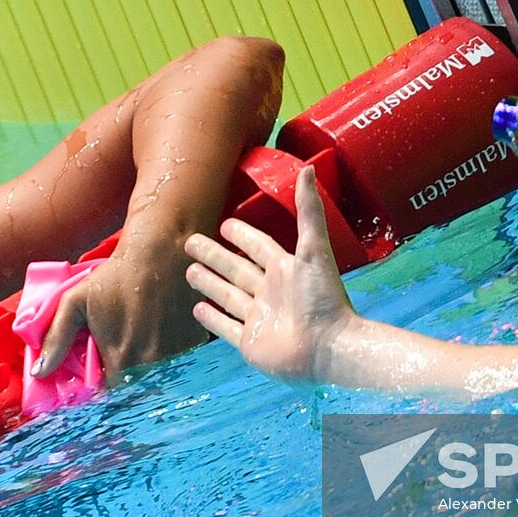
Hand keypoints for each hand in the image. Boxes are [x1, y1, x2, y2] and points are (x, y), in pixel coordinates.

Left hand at [34, 228, 207, 379]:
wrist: (162, 253)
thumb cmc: (116, 276)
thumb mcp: (75, 302)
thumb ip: (56, 339)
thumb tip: (39, 372)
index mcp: (122, 359)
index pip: (114, 397)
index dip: (108, 392)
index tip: (105, 382)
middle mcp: (152, 364)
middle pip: (140, 392)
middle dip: (132, 385)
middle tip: (125, 366)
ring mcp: (178, 355)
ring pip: (164, 380)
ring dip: (154, 374)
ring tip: (146, 350)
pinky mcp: (196, 343)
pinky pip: (184, 364)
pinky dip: (175, 359)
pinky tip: (165, 338)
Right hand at [182, 166, 356, 380]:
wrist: (329, 349)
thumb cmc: (324, 299)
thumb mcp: (314, 250)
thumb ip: (309, 211)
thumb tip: (307, 168)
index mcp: (285, 269)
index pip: (258, 246)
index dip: (243, 236)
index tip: (225, 224)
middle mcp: (270, 291)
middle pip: (236, 269)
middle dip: (214, 256)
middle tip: (190, 241)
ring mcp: (258, 318)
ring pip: (228, 296)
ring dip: (210, 283)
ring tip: (188, 271)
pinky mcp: (250, 343)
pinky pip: (226, 327)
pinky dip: (212, 319)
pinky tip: (197, 308)